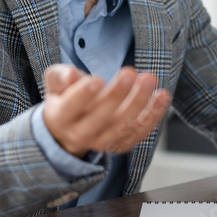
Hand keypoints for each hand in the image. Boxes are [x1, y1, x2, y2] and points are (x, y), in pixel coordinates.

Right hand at [42, 64, 170, 157]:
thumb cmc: (65, 98)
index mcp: (62, 117)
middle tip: (129, 73)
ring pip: (123, 126)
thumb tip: (71, 75)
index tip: (97, 80)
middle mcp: (81, 134)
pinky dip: (153, 115)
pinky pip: (139, 132)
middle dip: (117, 95)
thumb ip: (59, 76)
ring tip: (148, 80)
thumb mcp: (55, 83)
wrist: (70, 128)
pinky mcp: (121, 144)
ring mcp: (102, 142)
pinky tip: (162, 96)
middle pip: (100, 117)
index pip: (71, 107)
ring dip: (139, 103)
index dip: (83, 94)